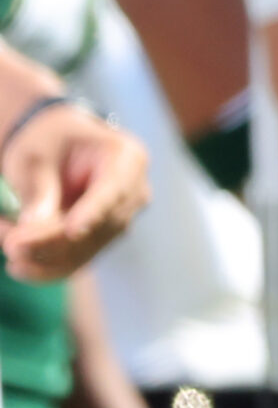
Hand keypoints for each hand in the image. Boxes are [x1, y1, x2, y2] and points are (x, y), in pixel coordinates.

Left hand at [3, 104, 148, 281]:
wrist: (56, 147)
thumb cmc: (47, 141)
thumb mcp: (35, 157)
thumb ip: (37, 192)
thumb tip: (29, 235)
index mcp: (126, 158)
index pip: (113, 190)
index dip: (93, 212)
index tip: (73, 230)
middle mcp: (134, 192)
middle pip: (98, 227)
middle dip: (50, 240)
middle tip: (9, 243)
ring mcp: (121, 219)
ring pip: (86, 251)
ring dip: (41, 255)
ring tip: (5, 241)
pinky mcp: (102, 240)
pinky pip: (77, 261)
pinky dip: (44, 266)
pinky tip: (18, 266)